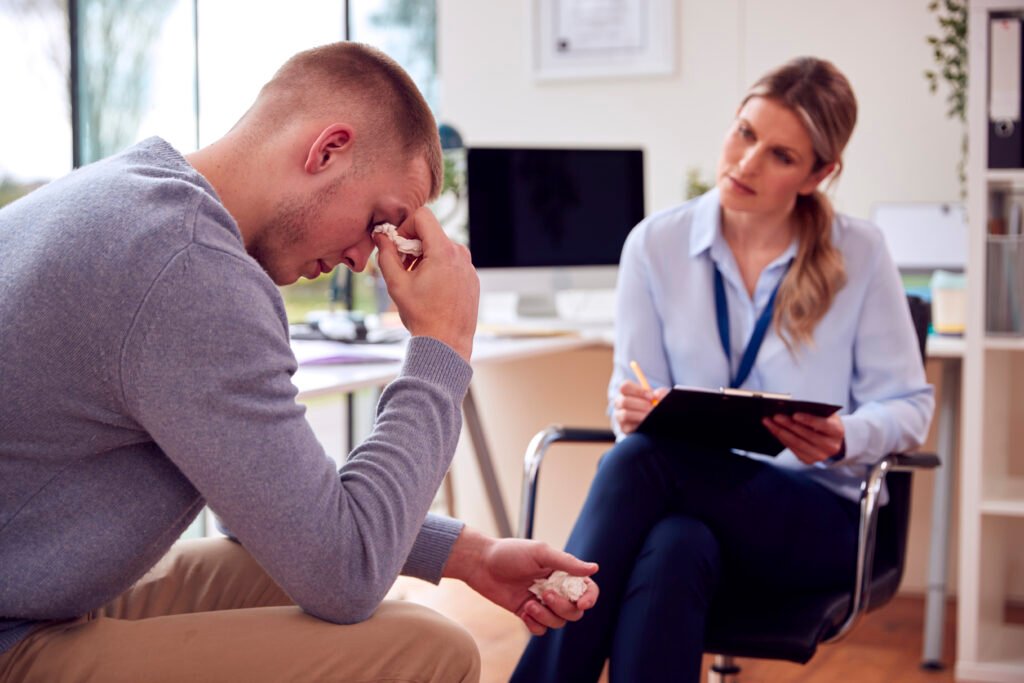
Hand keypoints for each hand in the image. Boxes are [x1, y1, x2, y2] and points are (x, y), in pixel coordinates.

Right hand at [373, 207, 478, 361]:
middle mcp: (461, 254)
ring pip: (442, 248)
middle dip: (413, 245)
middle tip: (403, 267)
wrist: (447, 344)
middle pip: (432, 233)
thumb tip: (380, 236)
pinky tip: (431, 290)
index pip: (423, 216)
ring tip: (416, 282)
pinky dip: (438, 268)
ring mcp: (469, 266)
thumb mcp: (396, 284)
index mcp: (444, 251)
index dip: (405, 226)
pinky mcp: (472, 278)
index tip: (398, 246)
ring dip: (425, 258)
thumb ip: (386, 255)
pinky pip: (452, 263)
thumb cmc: (421, 315)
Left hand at [444, 527, 599, 635]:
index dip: (589, 598)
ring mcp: (541, 602)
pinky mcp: (527, 613)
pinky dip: (535, 624)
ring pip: (558, 622)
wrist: (481, 563)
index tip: (582, 602)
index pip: (587, 589)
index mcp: (562, 572)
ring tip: (529, 603)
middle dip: (562, 607)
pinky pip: (541, 629)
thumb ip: (567, 563)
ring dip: (546, 616)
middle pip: (574, 611)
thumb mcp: (540, 553)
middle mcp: (555, 588)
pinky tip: (524, 611)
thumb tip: (595, 568)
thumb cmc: (510, 553)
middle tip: (545, 594)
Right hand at [614, 380, 669, 433]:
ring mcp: (620, 416)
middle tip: (652, 408)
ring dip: (640, 415)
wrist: (658, 420)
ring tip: (651, 416)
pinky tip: (647, 424)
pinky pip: (628, 427)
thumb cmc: (657, 404)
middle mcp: (620, 402)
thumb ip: (661, 393)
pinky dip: (639, 425)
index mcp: (627, 391)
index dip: (638, 391)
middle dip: (641, 405)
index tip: (652, 397)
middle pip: (624, 401)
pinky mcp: (624, 428)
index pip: (625, 387)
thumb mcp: (661, 397)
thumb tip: (657, 395)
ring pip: (624, 414)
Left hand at [762, 412, 844, 463]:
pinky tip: (773, 429)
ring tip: (768, 422)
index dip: (809, 420)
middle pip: (807, 435)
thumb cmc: (826, 421)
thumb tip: (789, 406)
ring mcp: (820, 455)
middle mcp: (831, 446)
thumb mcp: (825, 413)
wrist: (832, 439)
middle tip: (775, 416)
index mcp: (837, 431)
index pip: (823, 425)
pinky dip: (781, 438)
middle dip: (789, 425)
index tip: (795, 414)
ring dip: (780, 432)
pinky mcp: (808, 460)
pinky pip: (792, 448)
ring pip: (797, 443)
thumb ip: (813, 410)